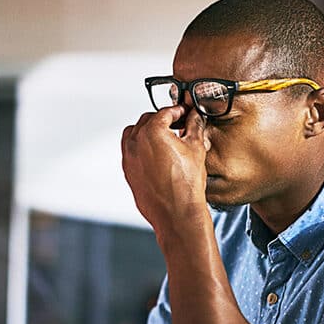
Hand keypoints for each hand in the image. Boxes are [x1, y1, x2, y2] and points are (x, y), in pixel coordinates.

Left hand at [121, 104, 209, 234]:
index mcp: (152, 131)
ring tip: (165, 139)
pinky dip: (141, 147)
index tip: (185, 113)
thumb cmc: (186, 185)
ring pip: (135, 134)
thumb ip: (194, 126)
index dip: (178, 110)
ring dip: (149, 131)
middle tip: (178, 124)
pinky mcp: (128, 171)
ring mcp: (129, 157)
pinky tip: (157, 154)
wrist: (176, 213)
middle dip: (163, 120)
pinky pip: (131, 151)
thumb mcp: (196, 148)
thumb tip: (194, 117)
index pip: (165, 112)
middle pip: (148, 120)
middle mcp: (135, 142)